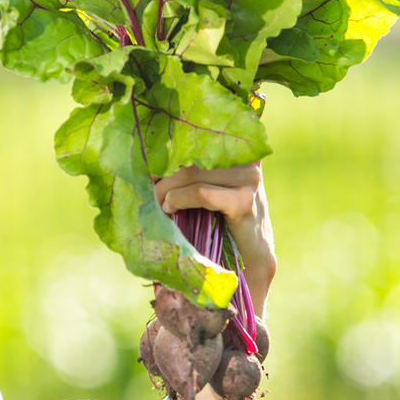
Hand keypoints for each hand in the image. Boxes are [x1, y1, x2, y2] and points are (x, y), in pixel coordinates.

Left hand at [151, 162, 275, 313]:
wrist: (251, 260)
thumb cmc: (222, 225)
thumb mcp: (208, 192)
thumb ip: (190, 174)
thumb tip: (149, 166)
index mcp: (239, 152)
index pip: (201, 139)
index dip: (170, 149)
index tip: (149, 164)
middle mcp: (246, 161)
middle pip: (189, 158)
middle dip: (162, 177)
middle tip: (148, 194)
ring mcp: (248, 179)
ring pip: (190, 174)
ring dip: (166, 190)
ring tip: (159, 205)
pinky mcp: (243, 201)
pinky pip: (200, 193)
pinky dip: (179, 199)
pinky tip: (170, 209)